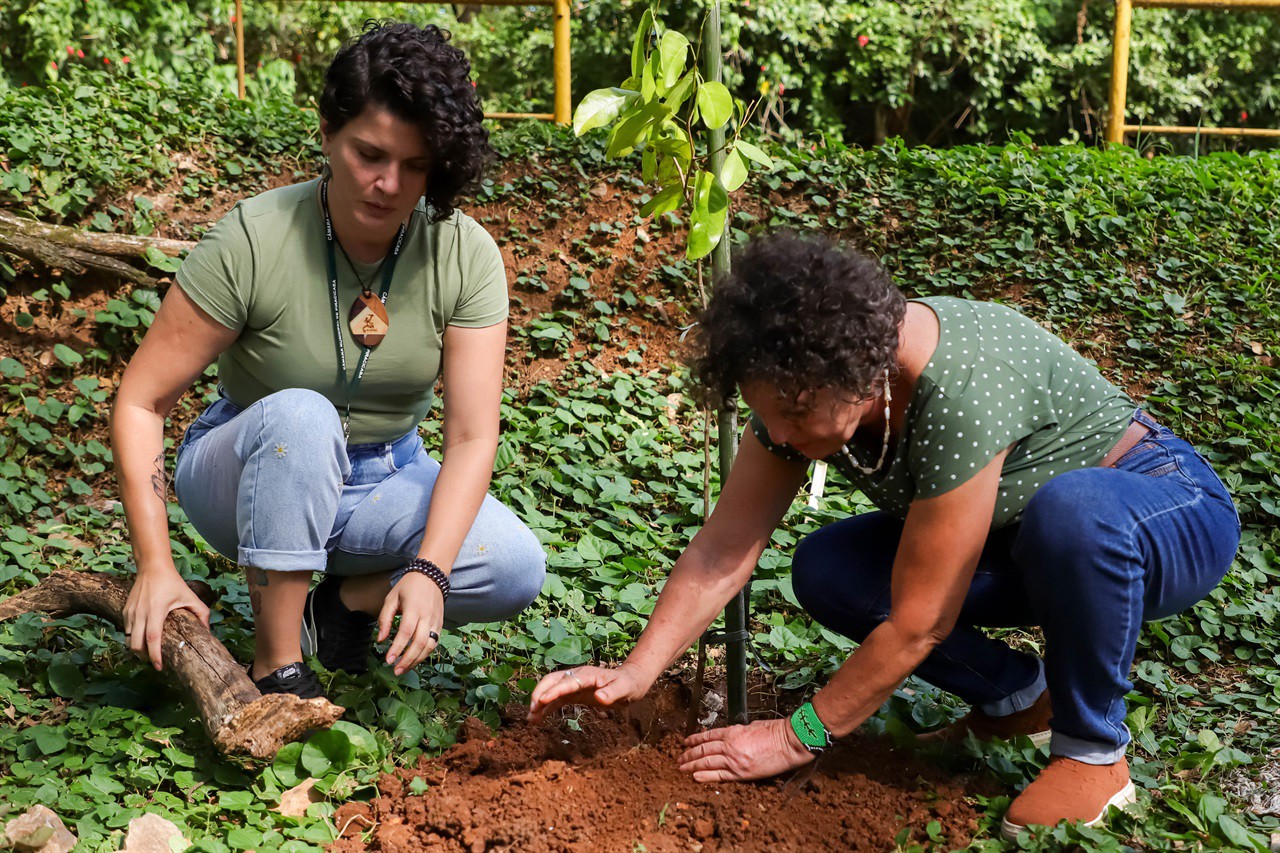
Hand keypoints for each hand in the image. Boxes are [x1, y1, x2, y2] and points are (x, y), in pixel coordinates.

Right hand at [123, 568, 210, 670]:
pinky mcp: (125, 611)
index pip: (152, 640)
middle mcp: (140, 614)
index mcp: (156, 611)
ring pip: (129, 640)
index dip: (154, 656)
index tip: (160, 667)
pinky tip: (143, 641)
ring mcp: (130, 613)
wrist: (152, 567)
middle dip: (144, 658)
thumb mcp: (190, 596)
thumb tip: (208, 631)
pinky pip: (127, 631)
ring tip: (149, 654)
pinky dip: (133, 639)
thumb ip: (202, 613)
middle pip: (136, 645)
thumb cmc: (172, 582)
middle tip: (155, 663)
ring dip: (137, 650)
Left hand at [378, 572, 443, 676]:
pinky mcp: (440, 624)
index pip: (406, 633)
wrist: (432, 576)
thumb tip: (380, 640)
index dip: (397, 648)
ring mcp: (436, 621)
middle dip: (408, 659)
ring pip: (429, 646)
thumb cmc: (408, 586)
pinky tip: (415, 660)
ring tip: (404, 669)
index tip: (389, 660)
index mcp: (414, 609)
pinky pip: (434, 643)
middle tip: (395, 670)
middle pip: (419, 643)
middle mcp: (427, 617)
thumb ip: (385, 619)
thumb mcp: (391, 598)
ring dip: (417, 660)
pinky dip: (425, 654)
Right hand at [526, 663, 648, 723]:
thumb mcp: (623, 689)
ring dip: (540, 702)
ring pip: (551, 690)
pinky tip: (539, 718)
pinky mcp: (574, 693)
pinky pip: (557, 699)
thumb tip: (600, 697)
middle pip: (552, 681)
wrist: (631, 682)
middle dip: (540, 693)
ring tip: (531, 719)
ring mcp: (574, 684)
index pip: (566, 682)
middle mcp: (577, 677)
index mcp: (586, 675)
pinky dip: (547, 707)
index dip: (554, 691)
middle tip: (532, 710)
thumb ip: (612, 693)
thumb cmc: (628, 685)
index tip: (542, 701)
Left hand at [678, 718, 814, 782]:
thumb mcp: (752, 726)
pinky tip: (696, 777)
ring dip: (692, 765)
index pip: (708, 736)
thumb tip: (730, 738)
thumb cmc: (775, 731)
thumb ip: (738, 733)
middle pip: (704, 750)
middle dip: (689, 754)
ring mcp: (735, 760)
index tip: (686, 742)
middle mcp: (730, 745)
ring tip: (682, 768)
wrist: (789, 742)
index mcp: (733, 731)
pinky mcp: (742, 773)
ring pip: (707, 762)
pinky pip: (720, 775)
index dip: (694, 739)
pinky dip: (706, 776)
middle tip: (679, 758)